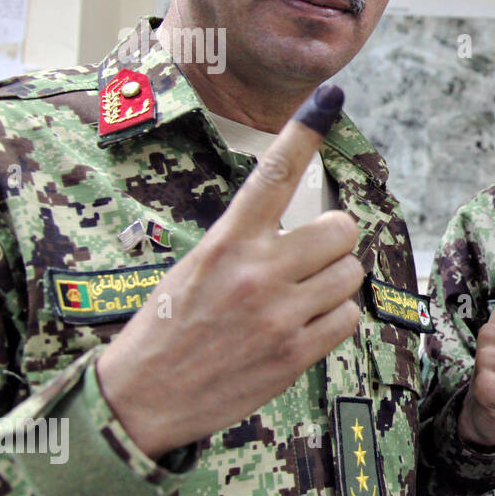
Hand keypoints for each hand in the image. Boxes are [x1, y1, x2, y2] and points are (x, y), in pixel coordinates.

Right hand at [97, 85, 365, 459]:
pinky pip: (348, 318)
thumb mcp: (197, 265)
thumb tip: (302, 226)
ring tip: (300, 296)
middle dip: (332, 241)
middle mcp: (258, 271)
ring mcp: (280, 313)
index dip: (305, 132)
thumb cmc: (168, 326)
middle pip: (341, 229)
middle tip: (308, 257)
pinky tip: (303, 326)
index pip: (274, 173)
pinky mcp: (296, 353)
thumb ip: (248, 241)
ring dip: (335, 282)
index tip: (328, 98)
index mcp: (227, 241)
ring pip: (351, 274)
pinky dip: (334, 320)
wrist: (143, 398)